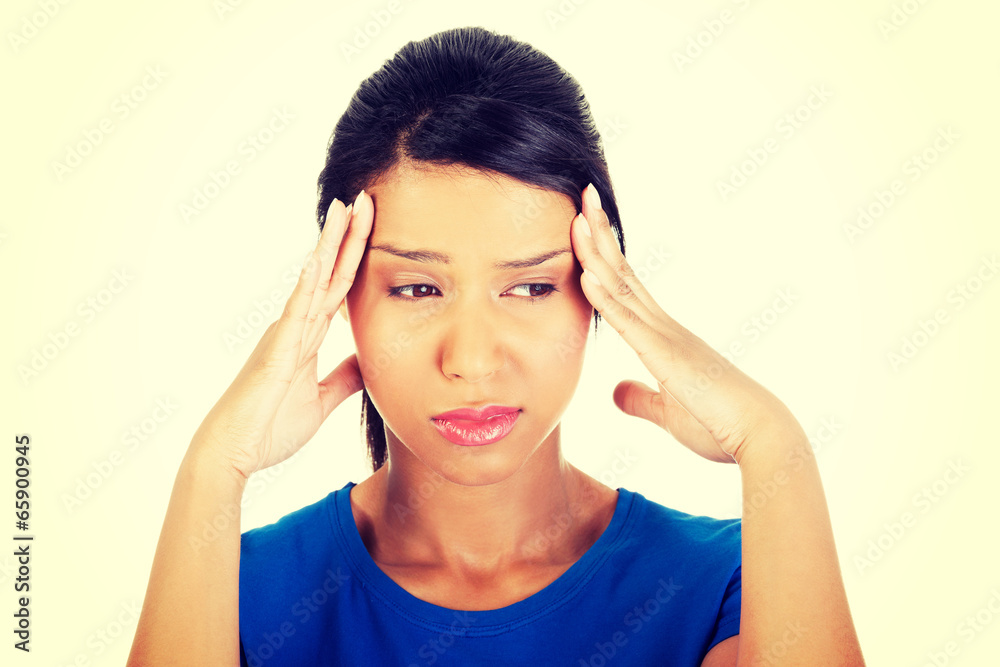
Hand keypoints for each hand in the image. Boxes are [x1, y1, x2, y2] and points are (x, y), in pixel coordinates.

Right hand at [191, 193, 372, 477]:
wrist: (233, 453)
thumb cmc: (269, 428)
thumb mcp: (321, 401)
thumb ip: (343, 378)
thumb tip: (368, 361)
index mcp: (306, 336)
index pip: (338, 287)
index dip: (355, 257)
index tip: (370, 226)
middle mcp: (295, 326)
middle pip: (329, 272)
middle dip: (348, 237)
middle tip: (364, 199)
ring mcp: (284, 334)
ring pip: (313, 280)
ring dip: (330, 245)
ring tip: (344, 208)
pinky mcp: (276, 350)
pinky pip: (295, 312)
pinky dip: (308, 284)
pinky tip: (319, 257)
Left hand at [570, 184, 806, 464]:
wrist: (761, 436)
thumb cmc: (720, 425)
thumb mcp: (668, 412)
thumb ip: (641, 399)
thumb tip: (615, 392)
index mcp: (664, 337)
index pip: (626, 287)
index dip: (604, 255)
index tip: (586, 225)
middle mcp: (665, 326)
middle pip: (624, 272)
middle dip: (599, 234)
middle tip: (583, 195)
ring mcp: (667, 337)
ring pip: (624, 286)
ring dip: (597, 252)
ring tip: (578, 216)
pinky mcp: (667, 357)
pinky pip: (629, 324)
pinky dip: (606, 298)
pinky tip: (587, 274)